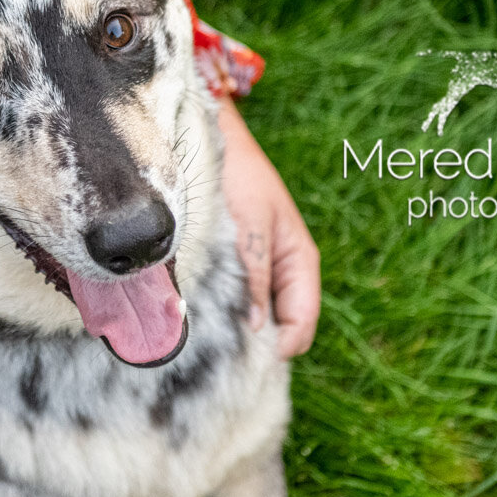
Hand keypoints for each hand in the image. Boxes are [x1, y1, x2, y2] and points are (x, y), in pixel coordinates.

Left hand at [215, 97, 320, 356]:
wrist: (208, 140)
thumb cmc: (237, 176)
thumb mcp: (251, 226)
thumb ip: (257, 274)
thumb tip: (258, 326)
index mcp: (299, 261)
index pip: (301, 322)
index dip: (278, 347)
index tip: (245, 356)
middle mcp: (281, 271)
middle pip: (279, 327)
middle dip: (255, 343)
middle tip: (221, 350)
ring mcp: (257, 270)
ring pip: (254, 318)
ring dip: (235, 328)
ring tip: (206, 335)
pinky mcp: (232, 266)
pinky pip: (234, 301)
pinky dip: (220, 311)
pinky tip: (195, 314)